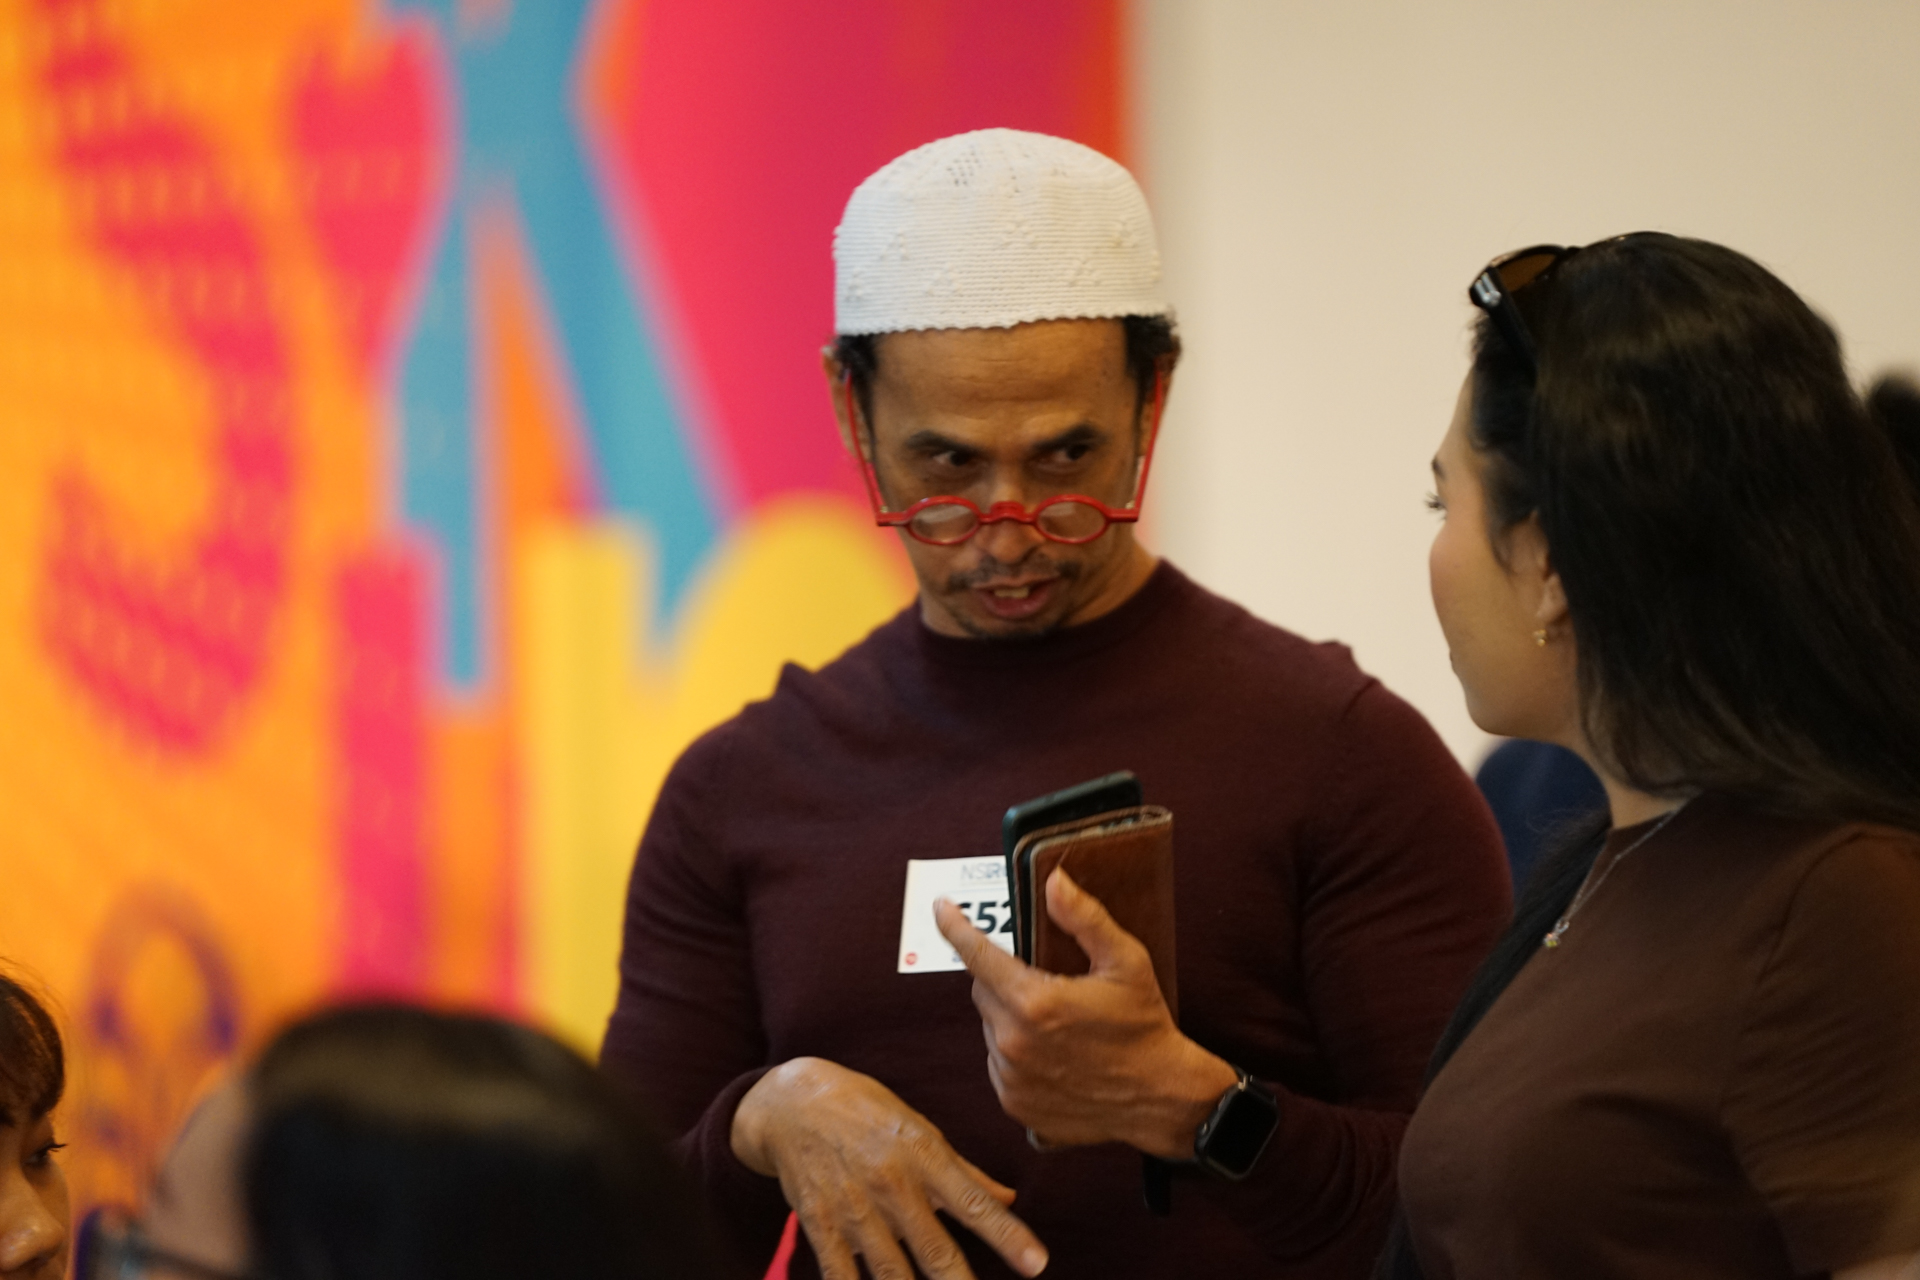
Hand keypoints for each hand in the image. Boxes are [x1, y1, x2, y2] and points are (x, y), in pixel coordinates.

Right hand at [730, 1057, 1048, 1279]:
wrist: (792, 1103)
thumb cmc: (867, 1113)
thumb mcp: (920, 1129)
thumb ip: (964, 1172)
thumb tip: (1009, 1199)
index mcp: (924, 1155)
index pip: (974, 1202)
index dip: (1007, 1235)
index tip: (1036, 1264)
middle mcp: (891, 1183)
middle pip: (934, 1248)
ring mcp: (853, 1206)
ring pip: (891, 1270)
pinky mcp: (819, 1223)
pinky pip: (840, 1273)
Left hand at [936, 867, 1237, 1158]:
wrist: (1161, 1099)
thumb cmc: (1144, 1026)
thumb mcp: (1125, 962)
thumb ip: (1084, 918)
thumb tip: (1053, 881)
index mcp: (1034, 1002)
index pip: (976, 954)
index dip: (954, 926)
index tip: (941, 908)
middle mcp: (1013, 1042)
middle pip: (983, 991)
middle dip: (1004, 979)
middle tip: (1046, 981)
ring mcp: (1011, 1078)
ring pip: (990, 1028)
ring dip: (1011, 1018)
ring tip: (1059, 1025)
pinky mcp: (1015, 1104)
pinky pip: (998, 1065)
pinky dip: (1016, 1053)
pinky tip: (1054, 1053)